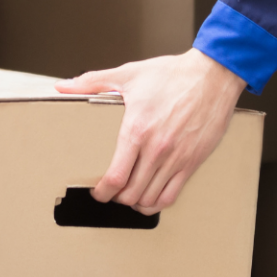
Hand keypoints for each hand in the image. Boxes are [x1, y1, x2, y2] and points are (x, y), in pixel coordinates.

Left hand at [57, 49, 245, 212]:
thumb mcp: (129, 74)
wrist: (213, 75)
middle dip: (116, 198)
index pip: (115, 177)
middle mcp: (157, 149)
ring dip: (135, 202)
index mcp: (137, 130)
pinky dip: (157, 203)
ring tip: (128, 195)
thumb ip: (93, 82)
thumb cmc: (173, 74)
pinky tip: (150, 196)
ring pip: (150, 199)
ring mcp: (177, 158)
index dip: (102, 192)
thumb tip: (64, 87)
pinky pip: (173, 195)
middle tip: (111, 193)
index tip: (97, 192)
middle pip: (131, 193)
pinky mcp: (193, 162)